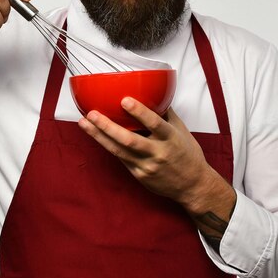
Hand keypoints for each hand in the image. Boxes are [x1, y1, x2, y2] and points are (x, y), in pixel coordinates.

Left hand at [78, 98, 234, 219]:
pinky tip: (95, 135)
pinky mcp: (139, 175)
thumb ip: (166, 113)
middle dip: (108, 127)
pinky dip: (107, 145)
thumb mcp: (181, 130)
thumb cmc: (187, 154)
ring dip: (99, 136)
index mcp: (170, 139)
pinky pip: (121, 158)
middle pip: (129, 140)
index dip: (140, 112)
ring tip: (85, 123)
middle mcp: (158, 153)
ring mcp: (147, 166)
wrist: (192, 186)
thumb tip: (154, 91)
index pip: (155, 124)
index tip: (125, 100)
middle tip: (92, 113)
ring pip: (118, 151)